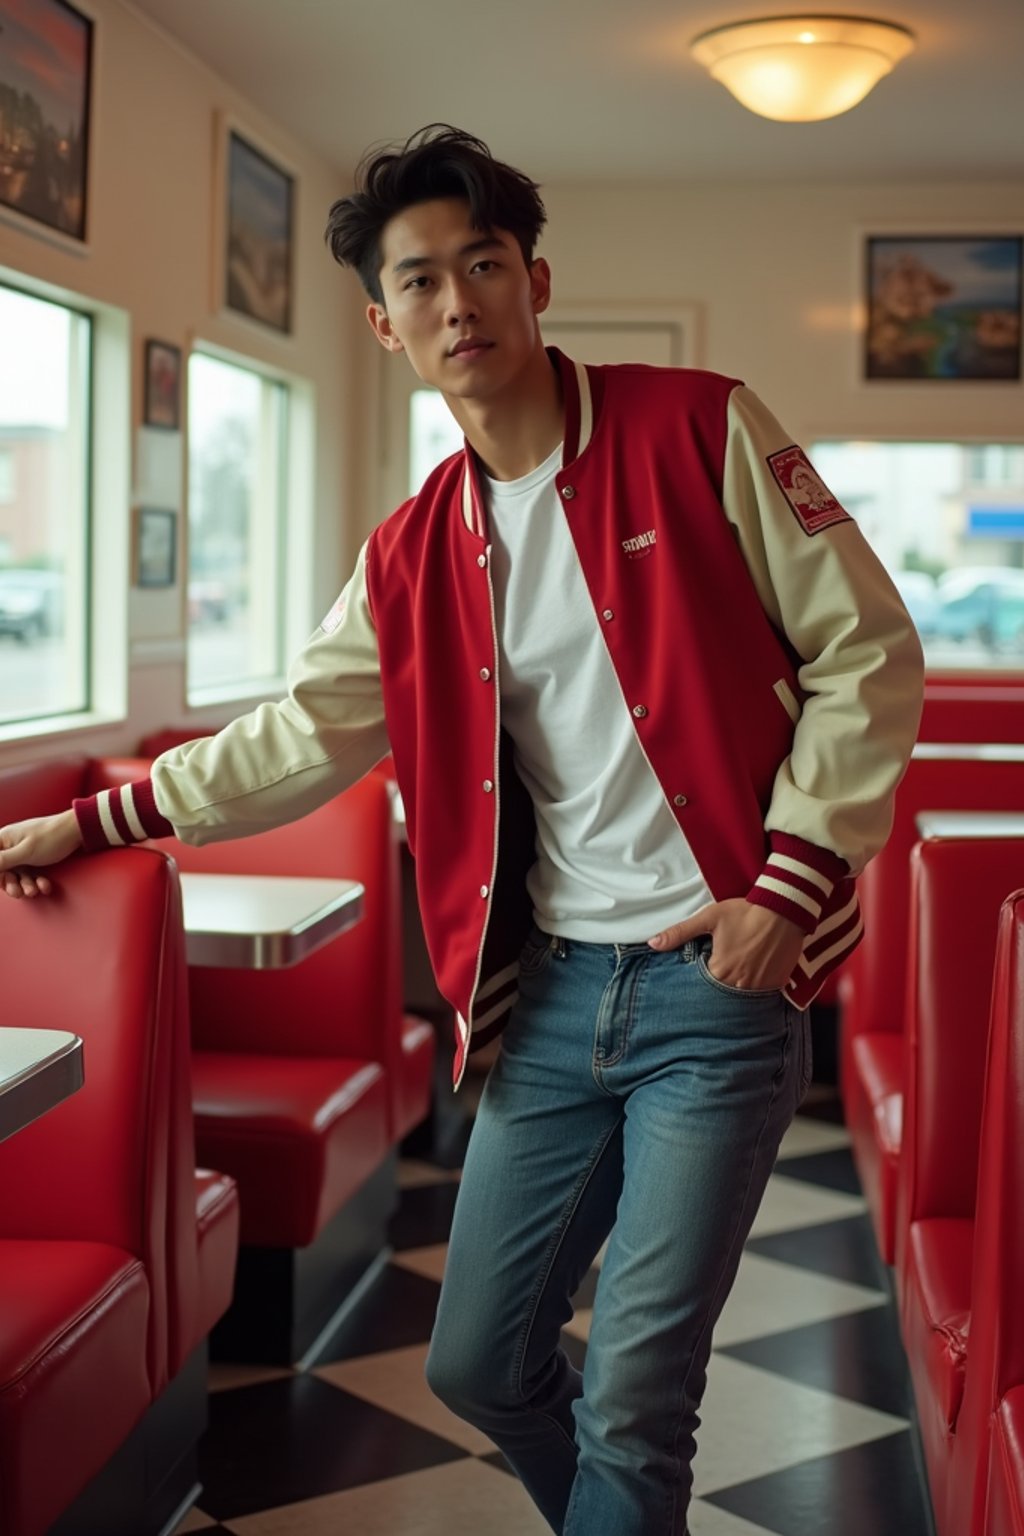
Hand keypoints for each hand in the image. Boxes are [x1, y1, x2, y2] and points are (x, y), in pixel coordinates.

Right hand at [0, 811, 82, 898]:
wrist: (77, 831)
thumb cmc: (50, 837)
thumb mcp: (25, 852)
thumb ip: (2, 861)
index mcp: (4, 839)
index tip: (4, 883)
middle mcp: (11, 846)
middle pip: (4, 871)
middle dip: (12, 884)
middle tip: (20, 893)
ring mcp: (24, 853)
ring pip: (19, 875)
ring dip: (27, 885)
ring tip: (36, 890)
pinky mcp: (36, 859)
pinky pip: (32, 874)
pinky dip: (38, 882)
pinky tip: (46, 886)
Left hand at [649, 898, 804, 991]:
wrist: (783, 910)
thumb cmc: (745, 913)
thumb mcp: (709, 918)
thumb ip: (680, 933)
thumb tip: (653, 944)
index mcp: (720, 970)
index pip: (702, 986)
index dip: (700, 979)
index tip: (704, 968)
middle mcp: (739, 985)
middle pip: (721, 994)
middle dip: (717, 987)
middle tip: (723, 970)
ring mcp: (759, 987)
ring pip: (741, 997)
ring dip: (736, 989)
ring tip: (737, 973)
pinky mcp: (776, 984)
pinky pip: (761, 995)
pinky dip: (755, 989)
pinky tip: (754, 975)